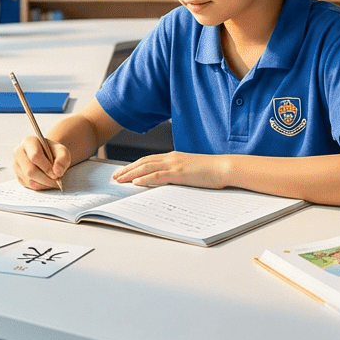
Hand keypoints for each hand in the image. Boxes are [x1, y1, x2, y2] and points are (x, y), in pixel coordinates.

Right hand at [13, 134, 69, 190]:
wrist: (47, 155)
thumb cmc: (54, 152)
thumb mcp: (62, 151)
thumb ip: (63, 159)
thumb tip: (57, 172)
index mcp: (29, 142)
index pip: (35, 156)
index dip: (46, 167)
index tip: (56, 174)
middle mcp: (19, 152)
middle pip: (30, 171)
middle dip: (46, 179)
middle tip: (57, 181)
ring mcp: (16, 165)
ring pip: (29, 180)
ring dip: (44, 184)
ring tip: (53, 181)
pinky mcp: (18, 175)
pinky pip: (28, 185)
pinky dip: (40, 186)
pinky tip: (47, 182)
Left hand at [112, 151, 229, 189]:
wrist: (224, 168)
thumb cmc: (211, 170)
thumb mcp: (191, 170)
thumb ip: (179, 172)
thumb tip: (170, 180)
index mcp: (174, 157)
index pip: (149, 160)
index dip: (134, 165)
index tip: (124, 171)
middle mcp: (171, 158)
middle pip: (143, 162)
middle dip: (127, 169)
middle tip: (115, 176)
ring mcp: (175, 164)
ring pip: (147, 167)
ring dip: (131, 174)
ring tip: (119, 180)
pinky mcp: (179, 173)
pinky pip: (158, 176)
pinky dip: (145, 178)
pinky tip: (135, 182)